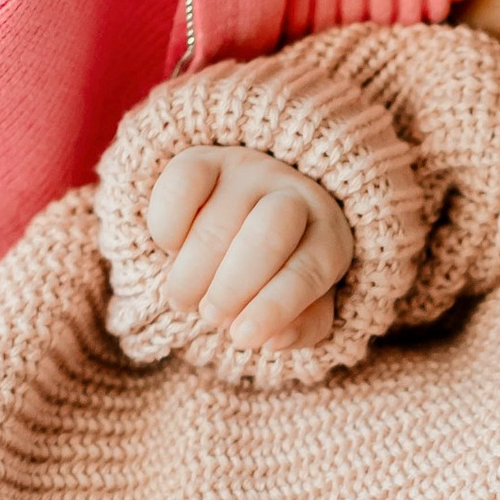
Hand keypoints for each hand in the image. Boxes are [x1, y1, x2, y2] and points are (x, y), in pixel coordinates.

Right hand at [146, 143, 354, 350]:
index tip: (242, 337)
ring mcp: (249, 171)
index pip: (309, 269)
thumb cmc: (277, 275)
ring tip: (185, 298)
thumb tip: (273, 341)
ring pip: (218, 220)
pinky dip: (170, 223)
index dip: (274, 307)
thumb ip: (300, 328)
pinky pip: (183, 184)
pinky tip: (171, 248)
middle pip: (267, 236)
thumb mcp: (303, 306)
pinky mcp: (204, 158)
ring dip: (192, 271)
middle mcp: (294, 195)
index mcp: (329, 236)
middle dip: (233, 286)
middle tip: (211, 317)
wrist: (245, 221)